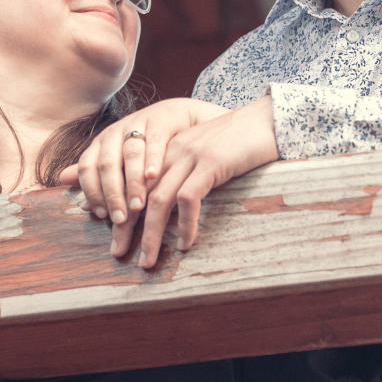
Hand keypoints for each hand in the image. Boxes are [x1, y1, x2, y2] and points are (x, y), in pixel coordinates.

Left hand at [64, 98, 226, 249]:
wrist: (266, 122)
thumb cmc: (238, 144)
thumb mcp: (203, 156)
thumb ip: (183, 173)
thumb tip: (168, 201)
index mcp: (165, 150)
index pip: (133, 182)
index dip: (120, 209)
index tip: (115, 236)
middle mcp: (171, 151)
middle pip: (138, 192)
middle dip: (125, 226)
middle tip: (118, 252)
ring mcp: (189, 156)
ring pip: (158, 199)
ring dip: (151, 234)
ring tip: (147, 260)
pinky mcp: (211, 163)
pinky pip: (188, 199)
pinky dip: (184, 224)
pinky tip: (184, 243)